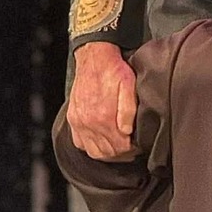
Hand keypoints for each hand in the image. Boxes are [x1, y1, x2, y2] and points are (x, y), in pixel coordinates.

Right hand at [67, 42, 138, 159]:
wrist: (94, 57)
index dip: (132, 150)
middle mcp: (88, 123)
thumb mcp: (129, 85)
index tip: (138, 145)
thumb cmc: (115, 70)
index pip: (120, 148)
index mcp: (104, 117)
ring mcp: (79, 122)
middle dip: (121, 153)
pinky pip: (80, 143)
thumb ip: (128, 110)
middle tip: (131, 147)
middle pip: (107, 153)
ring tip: (119, 145)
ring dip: (107, 152)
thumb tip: (127, 132)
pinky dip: (91, 146)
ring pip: (93, 152)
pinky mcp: (73, 119)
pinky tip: (102, 140)